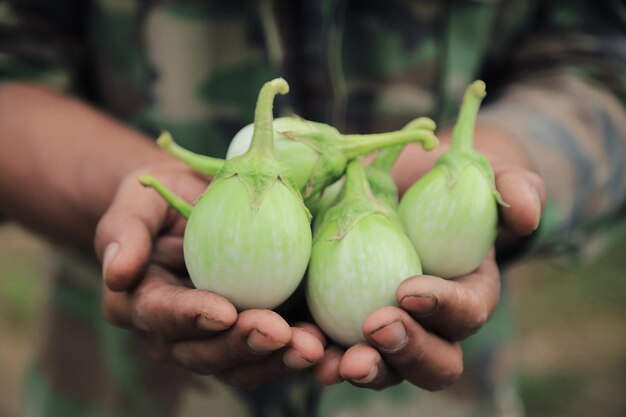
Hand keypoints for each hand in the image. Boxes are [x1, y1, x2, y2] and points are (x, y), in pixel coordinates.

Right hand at [94, 162, 324, 387]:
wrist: (193, 205)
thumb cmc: (162, 200)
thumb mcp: (137, 202)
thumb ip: (125, 232)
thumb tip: (117, 272)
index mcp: (142, 302)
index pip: (162, 315)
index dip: (191, 317)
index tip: (223, 312)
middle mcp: (176, 332)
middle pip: (205, 352)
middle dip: (242, 346)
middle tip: (279, 333)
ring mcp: (215, 338)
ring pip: (242, 363)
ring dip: (277, 359)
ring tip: (312, 348)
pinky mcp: (250, 332)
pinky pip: (273, 351)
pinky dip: (299, 352)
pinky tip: (328, 345)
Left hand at [313, 126, 545, 389]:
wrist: (392, 185)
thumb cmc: (440, 181)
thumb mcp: (478, 176)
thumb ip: (512, 188)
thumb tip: (527, 213)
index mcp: (467, 293)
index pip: (466, 312)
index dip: (444, 307)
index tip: (409, 288)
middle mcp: (430, 324)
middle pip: (433, 361)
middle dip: (407, 350)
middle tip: (376, 328)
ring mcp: (386, 330)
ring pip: (383, 367)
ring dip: (360, 367)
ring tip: (331, 360)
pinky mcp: (345, 323)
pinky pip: (335, 350)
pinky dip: (318, 353)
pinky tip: (299, 345)